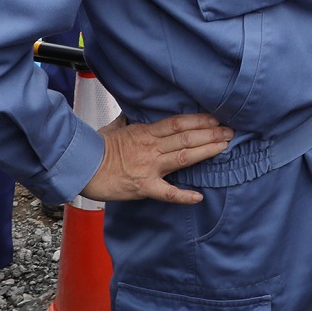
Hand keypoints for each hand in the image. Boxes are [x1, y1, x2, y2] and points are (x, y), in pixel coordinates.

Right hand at [82, 113, 231, 204]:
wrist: (80, 166)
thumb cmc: (95, 147)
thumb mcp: (114, 127)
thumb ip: (128, 121)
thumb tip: (131, 114)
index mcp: (145, 132)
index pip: (178, 123)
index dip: (199, 119)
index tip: (216, 117)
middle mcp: (151, 147)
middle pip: (186, 137)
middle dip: (211, 133)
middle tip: (230, 131)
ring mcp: (149, 167)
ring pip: (183, 157)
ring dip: (206, 151)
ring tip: (224, 147)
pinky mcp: (143, 186)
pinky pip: (166, 193)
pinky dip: (183, 196)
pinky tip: (199, 196)